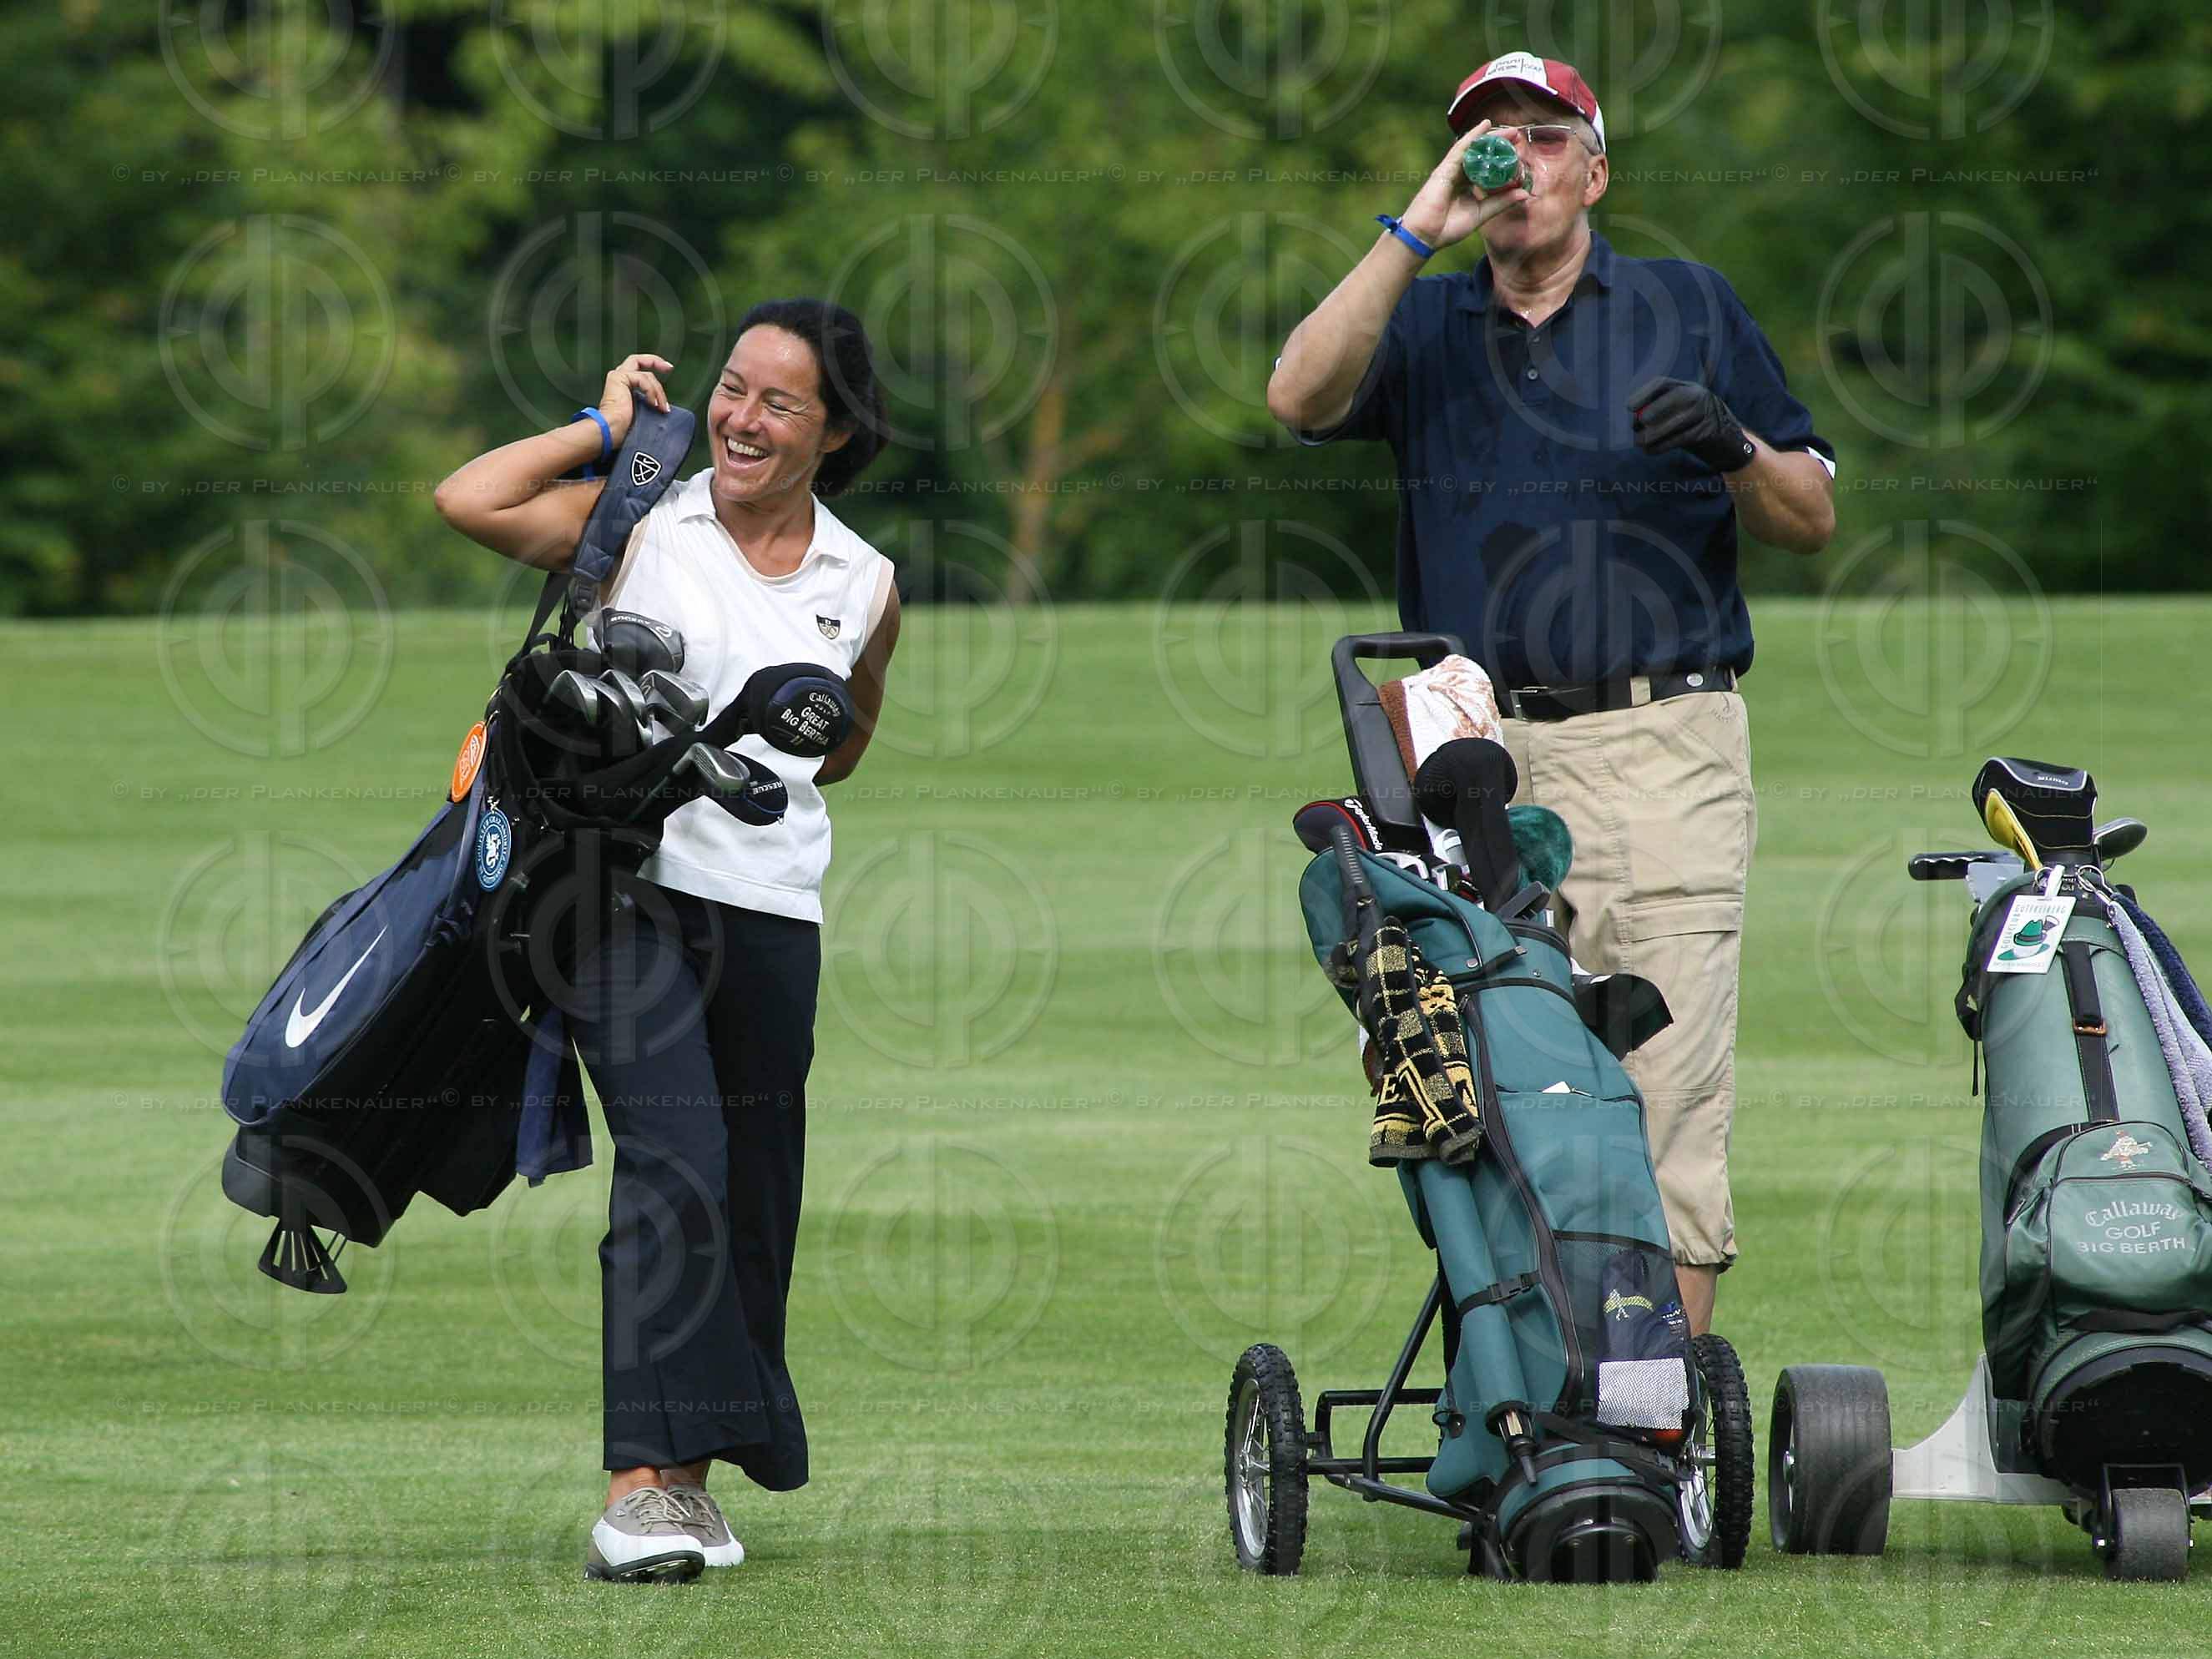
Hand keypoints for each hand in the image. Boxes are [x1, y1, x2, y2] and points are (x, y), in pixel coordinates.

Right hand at [596, 353, 673, 446]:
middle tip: (669, 368)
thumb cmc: (623, 426)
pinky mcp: (619, 377)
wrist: (611, 428)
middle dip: (655, 361)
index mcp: (622, 385)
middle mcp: (619, 378)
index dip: (653, 366)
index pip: (639, 370)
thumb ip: (649, 402)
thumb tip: (665, 407)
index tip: (668, 369)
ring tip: (662, 407)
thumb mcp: (642, 411)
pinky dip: (651, 391)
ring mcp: (618, 376)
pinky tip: (653, 404)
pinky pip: (643, 378)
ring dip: (658, 391)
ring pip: (646, 374)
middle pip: (638, 360)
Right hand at [1397, 120, 1533, 252]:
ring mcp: (1451, 171)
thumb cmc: (1447, 229)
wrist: (1425, 236)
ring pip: (1474, 149)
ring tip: (1510, 132)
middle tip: (1517, 137)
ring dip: (1491, 138)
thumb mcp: (1481, 214)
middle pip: (1481, 155)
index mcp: (1467, 187)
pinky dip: (1473, 136)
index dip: (1502, 160)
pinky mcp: (1444, 169)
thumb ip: (1501, 203)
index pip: (1487, 168)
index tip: (1518, 154)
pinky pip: (1460, 149)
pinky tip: (1485, 126)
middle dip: (1499, 145)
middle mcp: (1459, 176)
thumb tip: (1524, 193)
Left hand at [1627, 377, 1754, 472]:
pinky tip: (1651, 451)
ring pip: (1677, 420)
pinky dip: (1663, 445)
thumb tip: (1634, 419)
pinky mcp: (1710, 432)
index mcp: (1689, 388)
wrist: (1731, 445)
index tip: (1629, 407)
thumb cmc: (1696, 430)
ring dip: (1654, 434)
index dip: (1645, 393)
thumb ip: (1661, 414)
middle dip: (1651, 411)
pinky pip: (1683, 438)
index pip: (1664, 383)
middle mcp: (1700, 396)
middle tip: (1635, 426)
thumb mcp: (1681, 415)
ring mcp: (1707, 413)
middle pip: (1673, 398)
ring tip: (1639, 443)